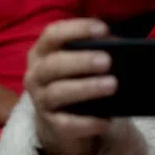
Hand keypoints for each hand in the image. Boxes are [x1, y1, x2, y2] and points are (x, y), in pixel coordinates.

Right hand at [24, 19, 115, 151]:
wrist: (62, 122)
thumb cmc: (76, 80)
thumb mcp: (81, 63)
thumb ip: (95, 50)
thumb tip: (118, 44)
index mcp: (43, 52)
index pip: (53, 34)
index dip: (77, 29)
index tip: (103, 29)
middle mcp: (36, 74)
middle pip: (54, 64)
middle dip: (82, 61)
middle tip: (107, 61)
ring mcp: (41, 101)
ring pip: (58, 93)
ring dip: (86, 88)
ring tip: (112, 85)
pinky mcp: (51, 125)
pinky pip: (67, 124)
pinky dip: (87, 122)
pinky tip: (106, 120)